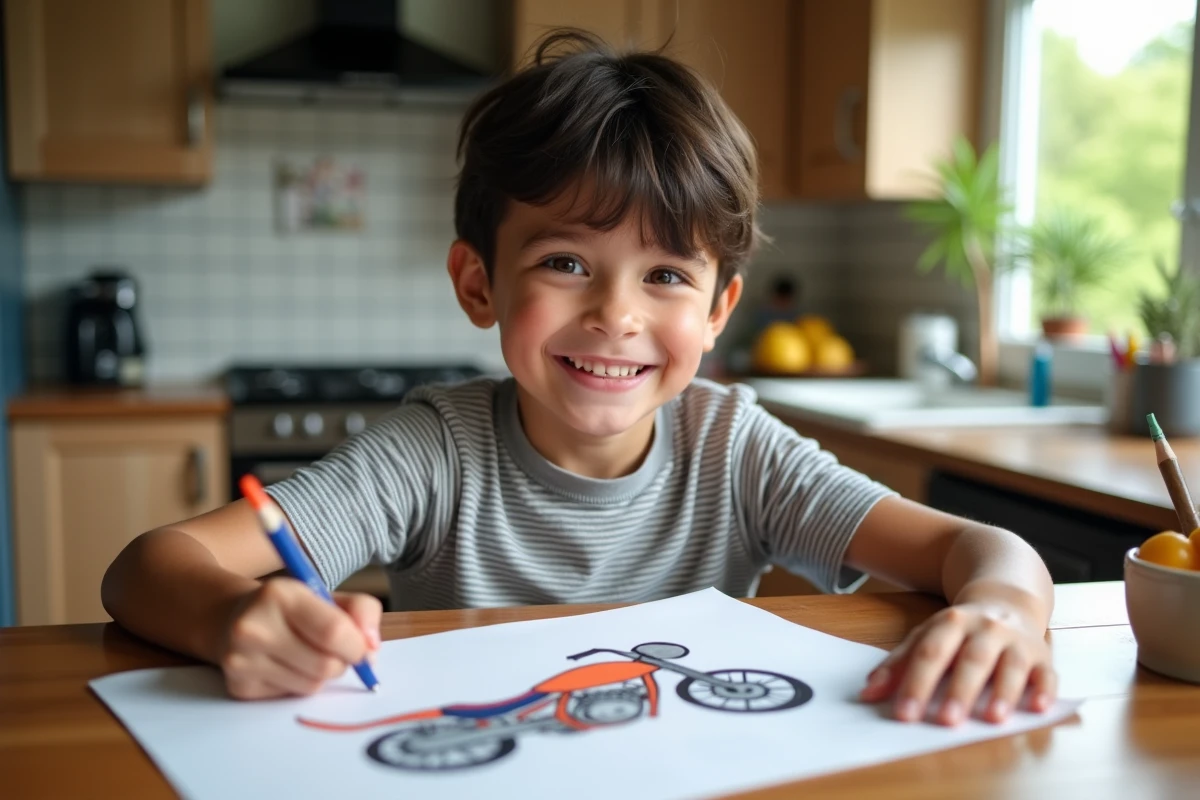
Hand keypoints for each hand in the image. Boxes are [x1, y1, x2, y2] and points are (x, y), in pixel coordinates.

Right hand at [218, 578, 381, 699]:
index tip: (361, 647)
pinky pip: (291, 697)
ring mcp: (241, 660)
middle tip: (336, 652)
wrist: (234, 618)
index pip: (333, 632)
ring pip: (311, 686)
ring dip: (322, 676)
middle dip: (342, 663)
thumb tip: (371, 648)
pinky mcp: (238, 687)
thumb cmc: (293, 608)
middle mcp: (253, 627)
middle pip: (325, 665)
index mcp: (279, 594)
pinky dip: (299, 685)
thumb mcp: (328, 596)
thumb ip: (362, 611)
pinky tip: (287, 666)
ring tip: (309, 655)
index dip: (357, 646)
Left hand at [858, 602, 1056, 725]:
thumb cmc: (959, 629)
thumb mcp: (926, 636)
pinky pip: (1046, 672)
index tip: (904, 714)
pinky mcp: (1041, 655)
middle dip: (958, 691)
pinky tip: (1039, 708)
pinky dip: (1044, 689)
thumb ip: (897, 664)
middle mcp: (984, 629)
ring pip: (1009, 666)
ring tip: (993, 719)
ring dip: (1003, 692)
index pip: (930, 654)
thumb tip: (867, 694)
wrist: (1006, 599)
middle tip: (945, 721)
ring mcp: (1015, 640)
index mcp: (950, 623)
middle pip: (970, 660)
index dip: (916, 684)